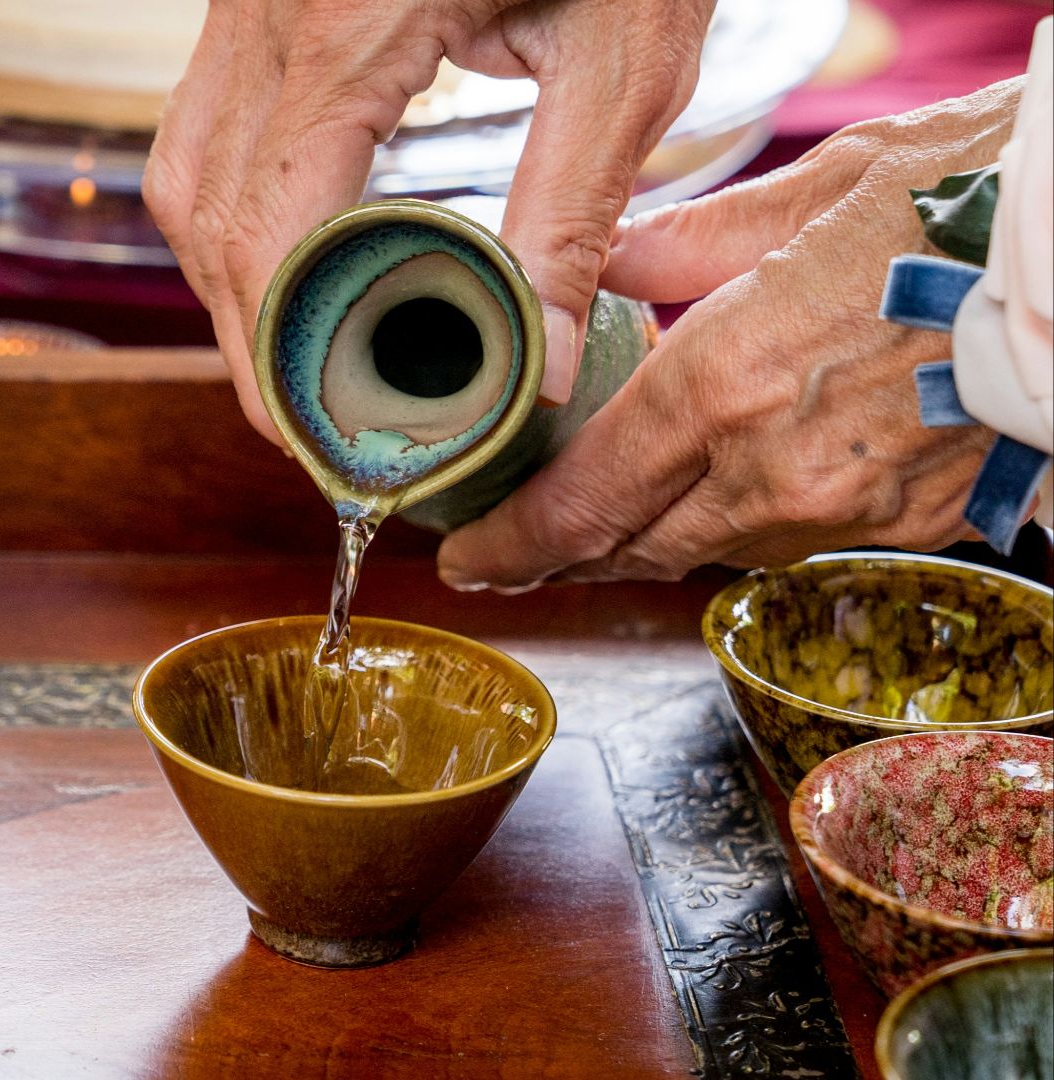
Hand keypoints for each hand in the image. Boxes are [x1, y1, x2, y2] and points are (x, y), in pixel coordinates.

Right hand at [143, 0, 711, 442]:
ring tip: (299, 364)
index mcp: (345, 29)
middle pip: (211, 221)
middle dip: (253, 343)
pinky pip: (204, 131)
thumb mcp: (621, 52)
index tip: (326, 440)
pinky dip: (235, 218)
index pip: (272, 232)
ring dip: (231, 285)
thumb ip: (571, 213)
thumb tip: (542, 368)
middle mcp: (264, 17)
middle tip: (313, 429)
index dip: (284, 356)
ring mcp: (243, 5)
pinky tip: (292, 263)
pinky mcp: (253, 5)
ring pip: (186, 181)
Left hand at [436, 78, 1027, 589]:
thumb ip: (691, 244)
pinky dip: (740, 525)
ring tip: (596, 527)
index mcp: (729, 383)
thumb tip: (611, 262)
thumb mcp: (818, 188)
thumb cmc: (974, 198)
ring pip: (712, 550)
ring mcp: (849, 506)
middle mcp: (777, 467)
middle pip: (634, 546)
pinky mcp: (911, 521)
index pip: (584, 499)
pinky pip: (793, 540)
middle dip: (561, 558)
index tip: (467, 559)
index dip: (513, 544)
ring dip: (648, 541)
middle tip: (508, 558)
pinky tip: (718, 498)